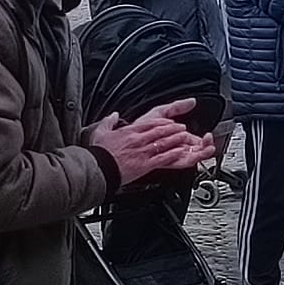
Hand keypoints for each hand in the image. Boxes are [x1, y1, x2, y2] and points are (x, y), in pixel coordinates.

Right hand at [86, 99, 215, 185]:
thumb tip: (113, 115)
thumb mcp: (100, 132)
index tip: (169, 121)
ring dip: (176, 138)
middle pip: (160, 131)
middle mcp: (138, 140)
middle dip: (173, 128)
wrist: (98, 169)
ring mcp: (143, 152)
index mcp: (129, 132)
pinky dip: (173, 154)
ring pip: (164, 142)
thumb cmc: (99, 154)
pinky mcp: (145, 165)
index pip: (150, 123)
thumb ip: (108, 122)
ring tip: (185, 136)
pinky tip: (180, 152)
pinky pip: (162, 158)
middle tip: (182, 127)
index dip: (162, 122)